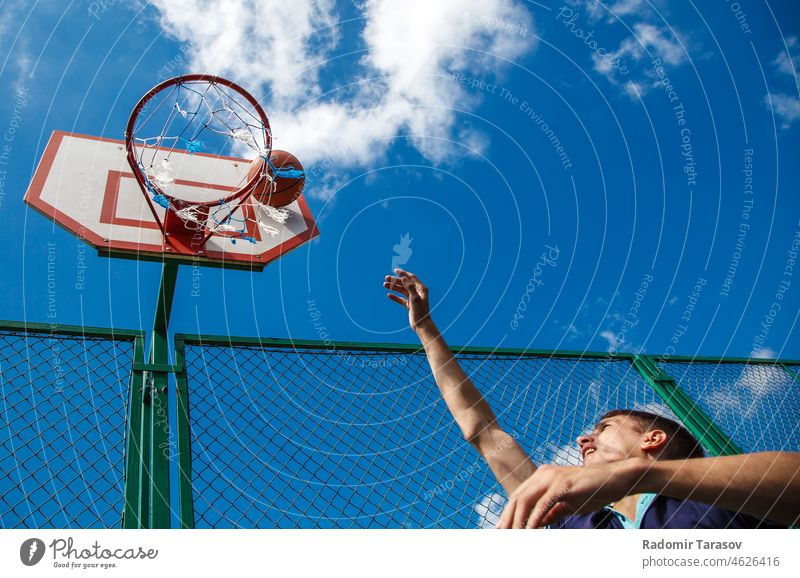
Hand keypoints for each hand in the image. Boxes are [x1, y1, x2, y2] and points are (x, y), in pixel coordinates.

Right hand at [384, 269, 434, 333]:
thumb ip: (410, 287)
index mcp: (421, 289)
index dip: (403, 273)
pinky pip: (401, 299)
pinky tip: (389, 295)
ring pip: (402, 291)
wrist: (422, 325)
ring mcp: (413, 299)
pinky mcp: (409, 306)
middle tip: (386, 278)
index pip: (411, 278)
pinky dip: (395, 297)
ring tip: (384, 285)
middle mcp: (417, 292)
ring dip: (393, 287)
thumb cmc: (420, 312)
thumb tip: (404, 277)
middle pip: (405, 283)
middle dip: (395, 280)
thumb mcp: (415, 298)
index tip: (395, 270)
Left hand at [497, 458, 647, 528]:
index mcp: (542, 476)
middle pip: (517, 498)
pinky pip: (543, 503)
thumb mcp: (566, 505)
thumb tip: (533, 525)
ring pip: (525, 500)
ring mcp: (551, 476)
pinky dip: (533, 518)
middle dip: (507, 518)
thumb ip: (549, 513)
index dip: (508, 514)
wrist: (615, 479)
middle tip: (500, 536)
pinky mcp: (562, 483)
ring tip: (512, 536)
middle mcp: (543, 474)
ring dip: (517, 520)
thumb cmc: (592, 491)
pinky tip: (528, 530)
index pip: (518, 496)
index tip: (501, 530)